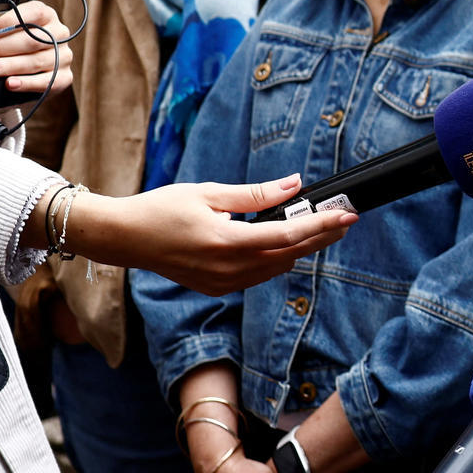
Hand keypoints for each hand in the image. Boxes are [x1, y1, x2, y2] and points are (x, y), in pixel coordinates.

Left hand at [0, 1, 72, 96]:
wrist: (17, 77)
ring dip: (8, 66)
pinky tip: (10, 83)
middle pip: (31, 39)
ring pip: (35, 61)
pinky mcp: (65, 77)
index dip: (7, 21)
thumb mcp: (0, 34)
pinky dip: (25, 83)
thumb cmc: (9, 50)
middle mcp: (59, 33)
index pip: (32, 13)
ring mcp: (64, 56)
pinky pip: (46, 81)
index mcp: (46, 15)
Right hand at [72, 178, 355, 295]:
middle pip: (289, 256)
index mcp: (226, 242)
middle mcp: (228, 269)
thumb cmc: (162, 210)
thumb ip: (255, 194)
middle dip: (320, 238)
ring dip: (301, 250)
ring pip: (276, 268)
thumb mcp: (209, 193)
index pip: (288, 237)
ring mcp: (223, 283)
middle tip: (344, 220)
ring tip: (322, 228)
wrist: (126, 239)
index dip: (322, 226)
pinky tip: (286, 244)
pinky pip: (258, 276)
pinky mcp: (217, 288)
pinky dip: (277, 259)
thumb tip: (295, 185)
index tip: (347, 216)